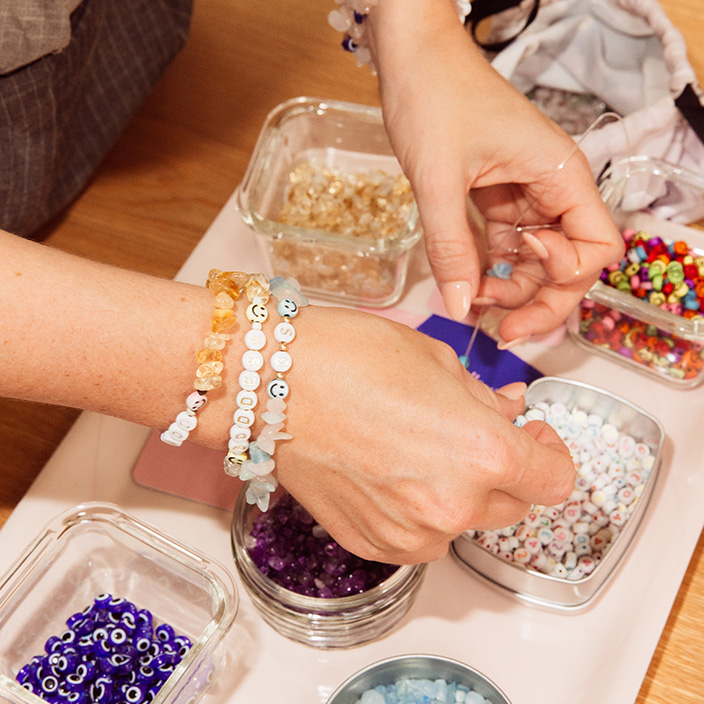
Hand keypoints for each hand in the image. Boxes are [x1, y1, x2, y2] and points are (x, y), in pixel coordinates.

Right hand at [275, 306, 574, 563]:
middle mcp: (453, 505)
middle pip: (513, 505)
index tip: (534, 439)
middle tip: (471, 434)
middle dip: (504, 471)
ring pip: (465, 524)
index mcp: (483, 452)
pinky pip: (420, 538)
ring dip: (460, 493)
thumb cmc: (346, 358)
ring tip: (422, 450)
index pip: (554, 479)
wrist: (270, 384)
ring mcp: (411, 532)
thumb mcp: (437, 361)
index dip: (551, 455)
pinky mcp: (372, 543)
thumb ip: (484, 400)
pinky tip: (393, 474)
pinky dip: (421, 513)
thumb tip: (509, 414)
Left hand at [368, 0, 623, 342]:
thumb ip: (451, 248)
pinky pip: (502, 246)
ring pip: (532, 261)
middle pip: (566, 264)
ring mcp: (524, 195)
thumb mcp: (439, 180)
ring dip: (507, 287)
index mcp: (560, 177)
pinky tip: (463, 282)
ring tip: (468, 299)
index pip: (597, 247)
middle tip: (498, 326)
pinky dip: (486, 268)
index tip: (520, 284)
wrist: (412, 58)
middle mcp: (551, 189)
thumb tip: (461, 307)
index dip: (566, 279)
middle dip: (535, 299)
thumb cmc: (435, 98)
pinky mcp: (497, 197)